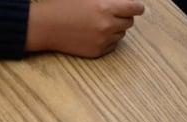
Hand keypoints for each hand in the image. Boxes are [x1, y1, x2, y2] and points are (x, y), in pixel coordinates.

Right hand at [27, 0, 144, 57]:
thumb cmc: (65, 5)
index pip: (134, 8)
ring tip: (102, 24)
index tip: (139, 8)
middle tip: (116, 14)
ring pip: (121, 35)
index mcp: (106, 6)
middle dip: (125, 17)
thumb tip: (120, 2)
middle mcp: (107, 25)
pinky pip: (112, 46)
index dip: (138, 7)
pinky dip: (109, 40)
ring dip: (116, 29)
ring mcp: (103, 41)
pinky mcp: (97, 52)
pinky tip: (96, 34)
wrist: (47, 26)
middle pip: (129, 23)